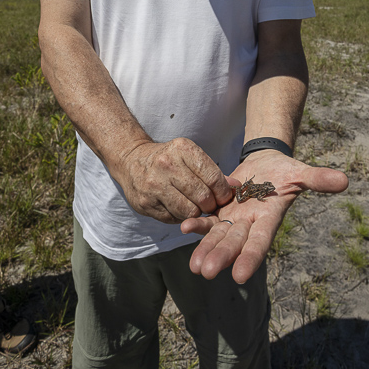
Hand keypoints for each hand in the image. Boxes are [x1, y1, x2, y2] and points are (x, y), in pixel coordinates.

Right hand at [117, 137, 232, 222]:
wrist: (131, 160)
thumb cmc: (168, 159)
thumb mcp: (189, 156)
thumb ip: (213, 172)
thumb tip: (236, 187)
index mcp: (182, 150)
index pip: (212, 177)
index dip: (223, 192)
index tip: (224, 197)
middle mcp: (167, 165)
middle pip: (202, 196)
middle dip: (211, 205)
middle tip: (210, 204)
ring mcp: (154, 185)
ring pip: (189, 211)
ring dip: (196, 212)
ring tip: (194, 205)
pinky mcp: (146, 203)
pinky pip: (174, 218)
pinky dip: (180, 216)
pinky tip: (177, 206)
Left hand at [181, 150, 347, 283]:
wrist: (267, 163)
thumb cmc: (286, 171)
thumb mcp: (302, 173)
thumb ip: (318, 179)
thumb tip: (345, 180)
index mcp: (269, 219)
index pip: (260, 241)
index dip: (250, 257)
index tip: (240, 275)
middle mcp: (250, 223)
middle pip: (234, 243)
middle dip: (221, 256)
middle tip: (205, 272)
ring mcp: (233, 218)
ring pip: (218, 236)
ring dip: (205, 249)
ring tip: (194, 266)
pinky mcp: (220, 209)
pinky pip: (207, 220)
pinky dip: (197, 225)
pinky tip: (183, 228)